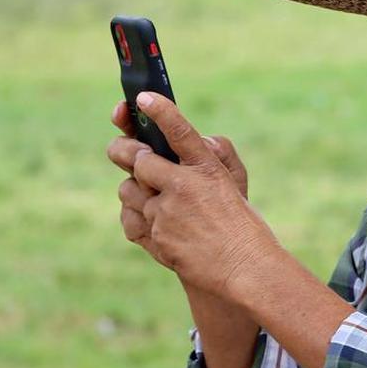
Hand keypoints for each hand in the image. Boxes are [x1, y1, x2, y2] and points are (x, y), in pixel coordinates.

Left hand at [106, 93, 276, 298]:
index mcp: (208, 169)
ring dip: (134, 189)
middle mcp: (185, 187)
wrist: (244, 269)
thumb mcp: (234, 183)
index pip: (179, 130)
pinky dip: (137, 217)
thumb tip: (192, 141)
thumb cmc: (242, 224)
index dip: (159, 110)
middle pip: (137, 157)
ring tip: (152, 196)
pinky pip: (130, 218)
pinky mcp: (155, 237)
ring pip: (127, 189)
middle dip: (123, 150)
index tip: (143, 98)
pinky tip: (154, 220)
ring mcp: (167, 213)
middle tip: (122, 148)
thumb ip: (213, 155)